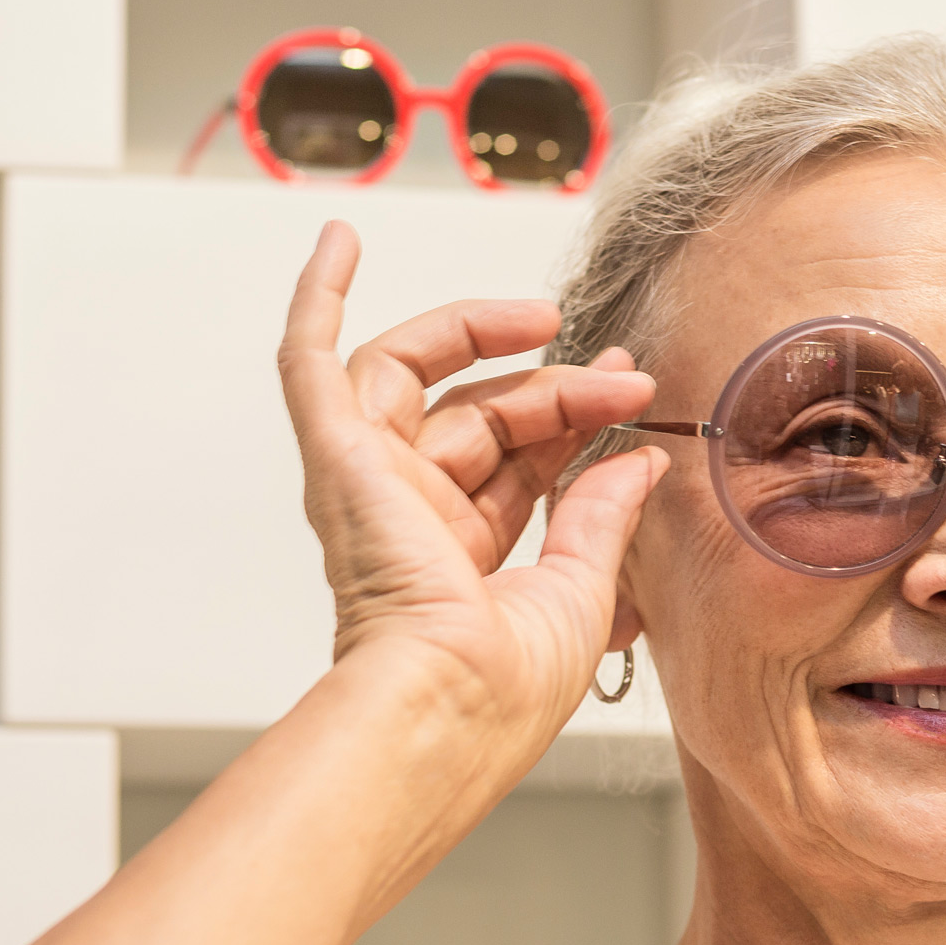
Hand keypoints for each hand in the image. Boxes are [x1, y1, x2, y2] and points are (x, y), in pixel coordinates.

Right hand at [278, 222, 665, 748]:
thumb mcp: (582, 589)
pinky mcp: (337, 459)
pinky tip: (341, 241)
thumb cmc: (505, 687)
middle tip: (623, 372)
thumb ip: (602, 516)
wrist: (451, 703)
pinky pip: (310, 364)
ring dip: (483, 336)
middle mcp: (410, 517)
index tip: (632, 384)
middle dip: (556, 385)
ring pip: (421, 378)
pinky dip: (320, 299)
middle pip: (481, 412)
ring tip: (548, 321)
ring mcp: (368, 485)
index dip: (575, 412)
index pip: (520, 458)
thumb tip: (635, 459)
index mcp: (462, 558)